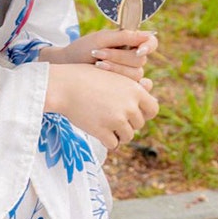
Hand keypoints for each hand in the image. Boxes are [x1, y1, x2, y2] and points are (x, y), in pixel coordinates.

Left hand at [38, 29, 158, 82]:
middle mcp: (132, 58)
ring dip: (116, 69)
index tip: (137, 50)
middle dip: (119, 57)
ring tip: (97, 65)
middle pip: (141, 60)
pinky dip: (118, 83)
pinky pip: (131, 89)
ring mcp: (128, 74)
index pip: (150, 42)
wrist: (68, 67)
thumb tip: (147, 35)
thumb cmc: (82, 49)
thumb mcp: (100, 40)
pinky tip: (108, 81)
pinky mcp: (122, 88)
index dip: (148, 46)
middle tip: (99, 54)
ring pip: (136, 74)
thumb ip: (123, 37)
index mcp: (129, 42)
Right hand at [44, 63, 158, 149]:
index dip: (144, 113)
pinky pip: (114, 144)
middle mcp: (129, 106)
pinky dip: (107, 140)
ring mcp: (116, 120)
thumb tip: (150, 86)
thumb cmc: (86, 77)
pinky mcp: (103, 132)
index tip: (132, 113)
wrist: (64, 85)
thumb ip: (131, 84)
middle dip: (127, 123)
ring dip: (118, 133)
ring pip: (128, 136)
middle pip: (139, 124)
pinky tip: (99, 132)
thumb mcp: (112, 74)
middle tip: (111, 116)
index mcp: (134, 90)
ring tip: (105, 124)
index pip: (153, 109)